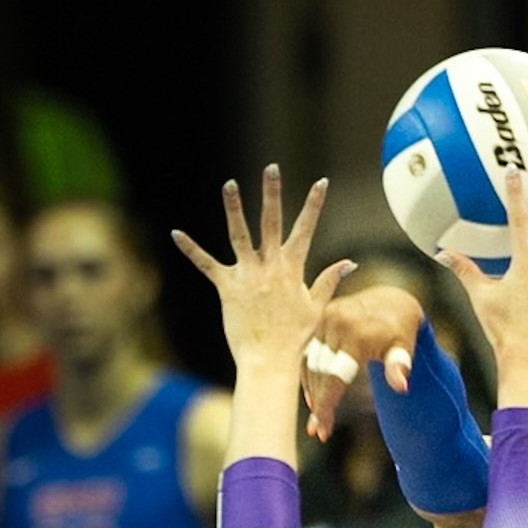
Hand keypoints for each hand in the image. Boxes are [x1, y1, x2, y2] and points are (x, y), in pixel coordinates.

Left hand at [172, 165, 353, 370]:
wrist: (269, 360)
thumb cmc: (294, 337)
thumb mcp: (316, 307)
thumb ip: (329, 281)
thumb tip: (351, 262)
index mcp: (293, 269)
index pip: (306, 230)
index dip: (314, 205)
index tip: (322, 182)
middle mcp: (270, 266)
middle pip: (271, 222)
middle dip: (273, 194)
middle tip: (272, 168)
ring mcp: (247, 275)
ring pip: (239, 235)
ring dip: (234, 209)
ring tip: (230, 184)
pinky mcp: (226, 287)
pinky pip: (206, 264)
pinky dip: (191, 249)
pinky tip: (176, 233)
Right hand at [302, 284, 424, 440]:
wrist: (393, 300)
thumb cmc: (401, 331)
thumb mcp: (404, 348)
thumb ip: (400, 366)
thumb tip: (401, 387)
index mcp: (357, 333)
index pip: (335, 375)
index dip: (327, 404)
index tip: (323, 428)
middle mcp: (337, 323)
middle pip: (320, 372)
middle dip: (319, 404)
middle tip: (320, 431)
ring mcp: (326, 318)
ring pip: (311, 363)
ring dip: (312, 392)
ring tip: (317, 419)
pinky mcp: (320, 317)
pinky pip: (309, 351)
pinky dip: (309, 374)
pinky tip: (314, 395)